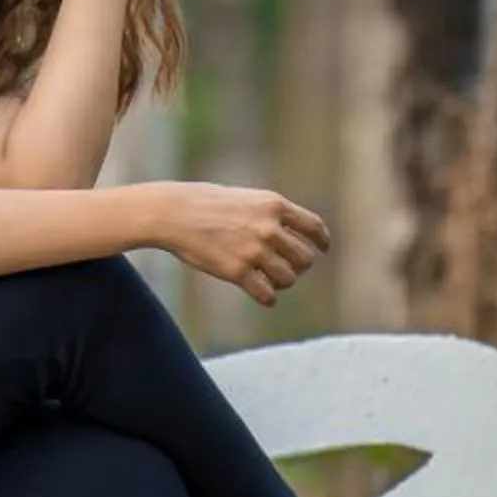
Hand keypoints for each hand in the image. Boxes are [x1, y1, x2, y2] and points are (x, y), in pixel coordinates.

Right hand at [153, 182, 329, 309]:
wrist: (174, 213)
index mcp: (274, 205)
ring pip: (289, 278)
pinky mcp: (238, 272)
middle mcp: (269, 228)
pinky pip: (267, 294)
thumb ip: (270, 214)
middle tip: (287, 268)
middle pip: (305, 258)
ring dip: (282, 282)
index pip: (314, 227)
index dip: (322, 241)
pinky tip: (263, 295)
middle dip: (299, 266)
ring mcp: (254, 251)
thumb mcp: (246, 198)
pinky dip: (268, 298)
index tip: (322, 249)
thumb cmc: (206, 203)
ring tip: (270, 280)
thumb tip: (292, 236)